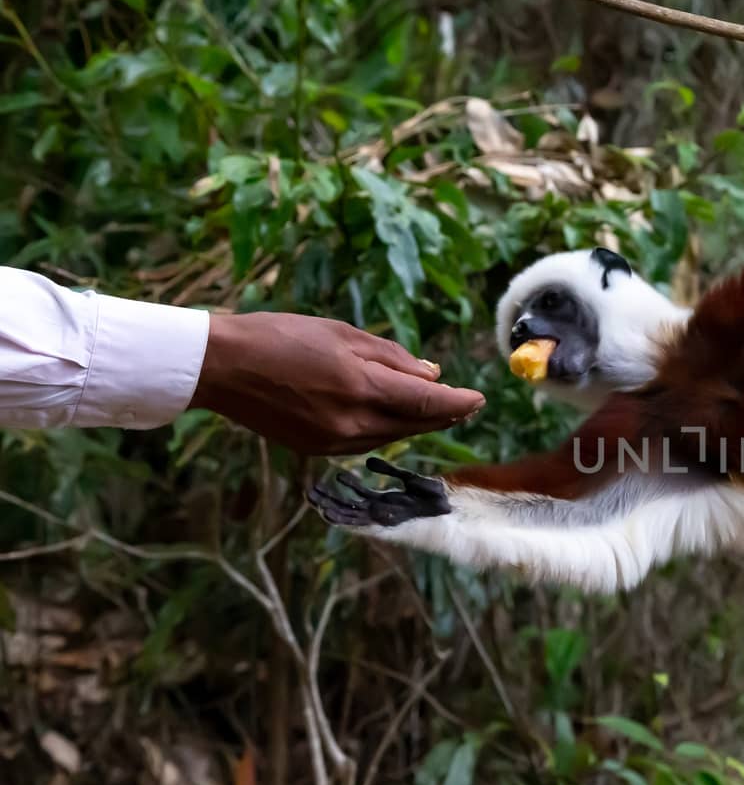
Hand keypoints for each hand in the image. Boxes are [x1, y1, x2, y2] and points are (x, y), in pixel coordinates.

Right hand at [189, 312, 484, 454]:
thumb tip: (432, 375)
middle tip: (465, 404)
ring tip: (438, 410)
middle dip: (444, 415)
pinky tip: (393, 418)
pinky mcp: (316, 450)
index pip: (427, 403)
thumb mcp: (342, 334)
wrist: (222, 367)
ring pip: (392, 436)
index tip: (479, 398)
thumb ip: (392, 357)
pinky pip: (365, 442)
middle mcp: (351, 422)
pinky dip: (386, 429)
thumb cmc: (280, 336)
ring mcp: (333, 442)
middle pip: (414, 425)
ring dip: (417, 424)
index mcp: (361, 387)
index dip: (458, 403)